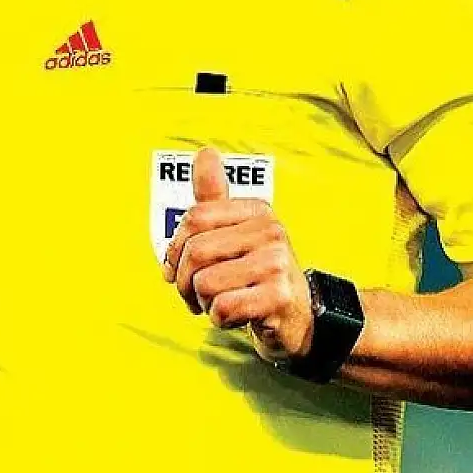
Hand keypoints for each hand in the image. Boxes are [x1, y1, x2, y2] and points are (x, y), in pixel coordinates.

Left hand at [162, 147, 313, 359]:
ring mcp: (277, 263)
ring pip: (205, 284)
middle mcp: (270, 231)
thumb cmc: (256, 274)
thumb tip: (205, 153)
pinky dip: (220, 319)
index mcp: (256, 211)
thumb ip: (214, 198)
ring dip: (203, 303)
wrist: (298, 315)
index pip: (194, 218)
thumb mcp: (236, 232)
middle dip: (184, 282)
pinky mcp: (278, 297)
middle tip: (195, 294)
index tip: (176, 268)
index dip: (174, 249)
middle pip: (195, 253)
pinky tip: (237, 316)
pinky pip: (223, 308)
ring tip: (221, 302)